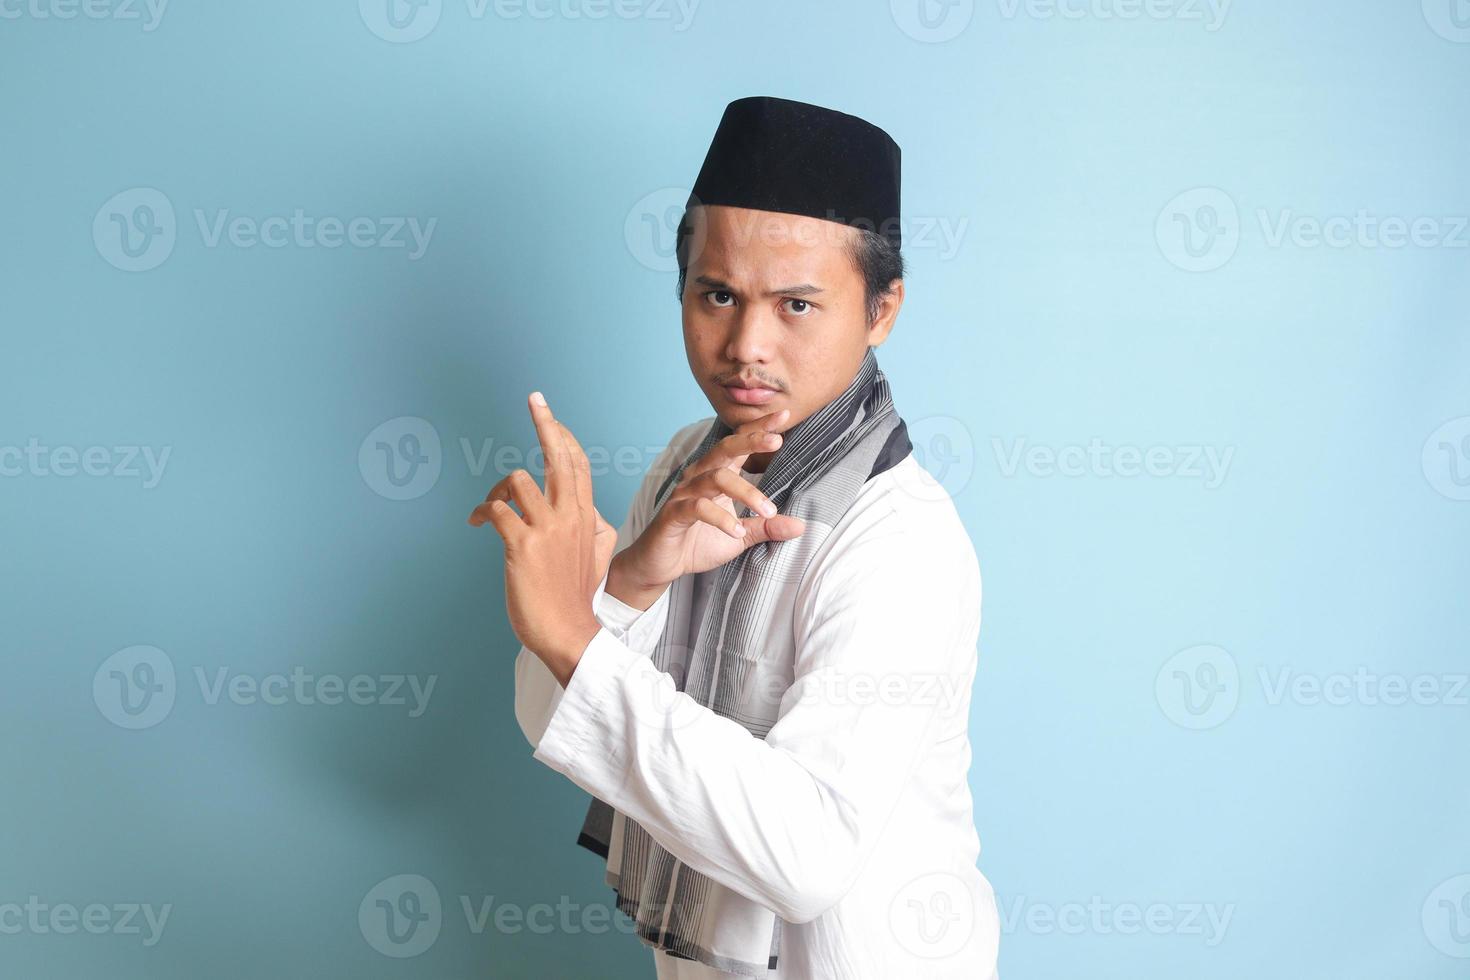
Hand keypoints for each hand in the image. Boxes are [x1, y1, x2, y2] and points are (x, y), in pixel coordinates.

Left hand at [467, 391, 617, 686]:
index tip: (549, 413)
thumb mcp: (596, 557)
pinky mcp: (523, 546)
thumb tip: (592, 515)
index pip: (577, 464)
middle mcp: (569, 516)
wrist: (570, 632)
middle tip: (535, 399)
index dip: (562, 435)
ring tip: (489, 507)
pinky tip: (477, 524)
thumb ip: (594, 529)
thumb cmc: (575, 598)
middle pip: (559, 457)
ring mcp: (547, 530)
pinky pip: (497, 511)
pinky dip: (482, 512)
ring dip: (497, 489)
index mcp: (585, 516)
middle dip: (546, 423)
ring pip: (518, 481)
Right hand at [609, 408, 805, 607]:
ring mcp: (684, 494)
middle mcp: (699, 478)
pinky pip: (697, 508)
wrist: (661, 565)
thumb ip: (766, 527)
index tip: (785, 415)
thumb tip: (801, 526)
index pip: (739, 445)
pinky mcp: (672, 514)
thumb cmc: (697, 543)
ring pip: (716, 478)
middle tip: (777, 441)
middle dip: (751, 441)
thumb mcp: (740, 537)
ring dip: (745, 492)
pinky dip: (720, 518)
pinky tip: (736, 531)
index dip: (759, 429)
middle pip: (724, 449)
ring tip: (767, 511)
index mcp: (716, 476)